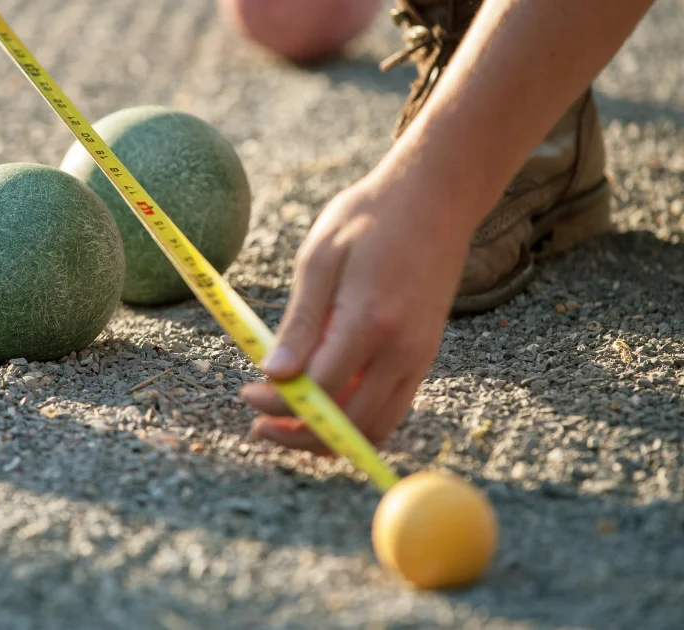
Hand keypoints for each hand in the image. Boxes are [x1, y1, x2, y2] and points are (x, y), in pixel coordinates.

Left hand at [240, 167, 474, 451]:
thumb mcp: (320, 259)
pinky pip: (389, 410)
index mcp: (370, 321)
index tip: (247, 394)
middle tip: (260, 424)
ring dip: (328, 438)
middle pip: (349, 424)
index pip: (321, 389)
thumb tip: (274, 374)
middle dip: (299, 435)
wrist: (436, 199)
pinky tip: (321, 407)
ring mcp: (419, 358)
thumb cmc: (370, 219)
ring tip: (287, 424)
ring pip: (373, 428)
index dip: (279, 403)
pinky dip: (354, 422)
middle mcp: (402, 350)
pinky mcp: (424, 358)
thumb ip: (300, 322)